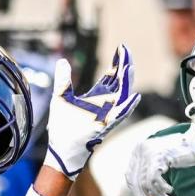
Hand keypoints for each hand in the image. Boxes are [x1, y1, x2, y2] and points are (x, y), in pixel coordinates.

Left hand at [44, 44, 140, 178]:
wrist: (60, 147)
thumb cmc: (61, 126)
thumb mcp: (60, 97)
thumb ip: (63, 80)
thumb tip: (63, 61)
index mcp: (96, 97)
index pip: (111, 77)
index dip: (117, 63)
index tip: (121, 48)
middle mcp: (105, 104)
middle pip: (120, 82)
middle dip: (124, 66)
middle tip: (126, 51)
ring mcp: (107, 114)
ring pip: (123, 96)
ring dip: (127, 82)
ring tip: (129, 67)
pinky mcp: (105, 126)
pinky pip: (120, 115)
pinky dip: (128, 106)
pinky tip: (134, 96)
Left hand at [126, 124, 194, 195]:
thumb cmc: (181, 154)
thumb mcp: (160, 161)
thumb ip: (148, 171)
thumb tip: (141, 192)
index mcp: (138, 151)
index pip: (130, 177)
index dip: (137, 193)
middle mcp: (141, 150)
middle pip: (135, 182)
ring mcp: (149, 152)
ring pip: (145, 183)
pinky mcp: (160, 156)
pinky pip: (154, 180)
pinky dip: (162, 189)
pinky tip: (171, 190)